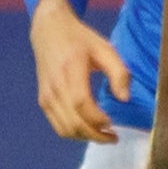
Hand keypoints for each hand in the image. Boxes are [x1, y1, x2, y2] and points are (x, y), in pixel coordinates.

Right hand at [29, 0, 130, 143]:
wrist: (49, 30)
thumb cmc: (80, 39)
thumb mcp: (105, 48)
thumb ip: (119, 72)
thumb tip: (124, 98)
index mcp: (70, 70)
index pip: (81, 104)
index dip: (98, 119)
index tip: (113, 123)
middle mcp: (55, 86)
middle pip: (73, 122)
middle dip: (95, 135)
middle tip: (113, 137)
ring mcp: (46, 95)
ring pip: (64, 129)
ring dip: (85, 137)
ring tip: (103, 135)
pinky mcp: (43, 101)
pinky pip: (57, 126)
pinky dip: (74, 133)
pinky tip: (88, 129)